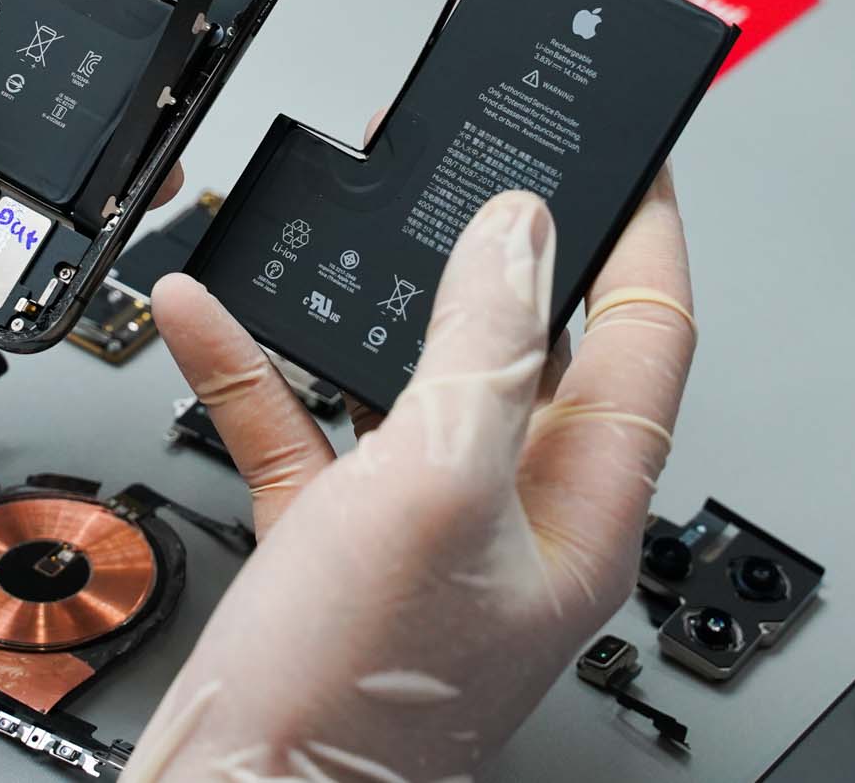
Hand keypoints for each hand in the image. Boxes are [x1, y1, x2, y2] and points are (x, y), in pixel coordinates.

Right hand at [126, 172, 692, 780]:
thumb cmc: (358, 692)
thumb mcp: (435, 483)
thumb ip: (486, 346)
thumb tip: (519, 234)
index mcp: (579, 507)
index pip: (646, 343)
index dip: (644, 240)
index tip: (633, 161)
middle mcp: (509, 515)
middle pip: (522, 348)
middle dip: (488, 248)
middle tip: (469, 167)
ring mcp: (419, 528)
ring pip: (404, 378)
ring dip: (356, 301)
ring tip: (332, 225)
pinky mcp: (332, 541)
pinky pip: (303, 426)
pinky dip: (257, 367)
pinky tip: (208, 314)